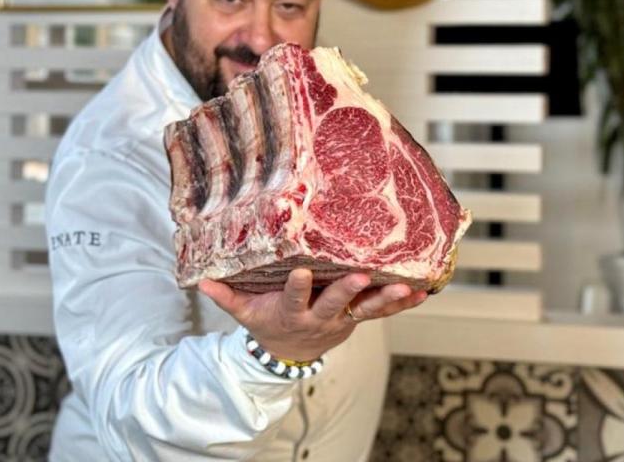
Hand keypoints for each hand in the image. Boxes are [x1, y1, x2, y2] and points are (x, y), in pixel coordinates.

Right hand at [198, 268, 427, 362]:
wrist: (289, 352)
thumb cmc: (266, 322)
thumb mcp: (243, 312)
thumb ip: (225, 295)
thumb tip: (200, 279)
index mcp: (291, 311)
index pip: (294, 298)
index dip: (298, 287)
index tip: (302, 271)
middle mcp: (320, 316)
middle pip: (335, 304)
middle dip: (348, 290)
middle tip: (362, 276)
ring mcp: (342, 319)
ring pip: (366, 310)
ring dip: (387, 300)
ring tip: (407, 288)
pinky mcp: (357, 318)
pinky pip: (382, 312)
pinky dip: (402, 303)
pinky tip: (423, 291)